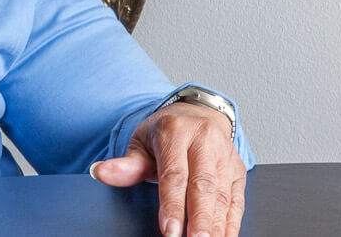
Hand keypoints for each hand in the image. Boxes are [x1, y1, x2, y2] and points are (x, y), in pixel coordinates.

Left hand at [90, 102, 245, 236]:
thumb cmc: (165, 133)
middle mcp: (205, 140)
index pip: (174, 175)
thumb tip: (102, 172)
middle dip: (199, 219)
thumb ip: (126, 164)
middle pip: (204, 186)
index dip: (172, 205)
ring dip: (216, 224)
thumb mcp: (140, 142)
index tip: (169, 230)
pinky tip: (224, 236)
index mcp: (176, 131)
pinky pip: (237, 200)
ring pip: (223, 195)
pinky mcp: (238, 170)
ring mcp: (225, 155)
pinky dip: (231, 222)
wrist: (194, 116)